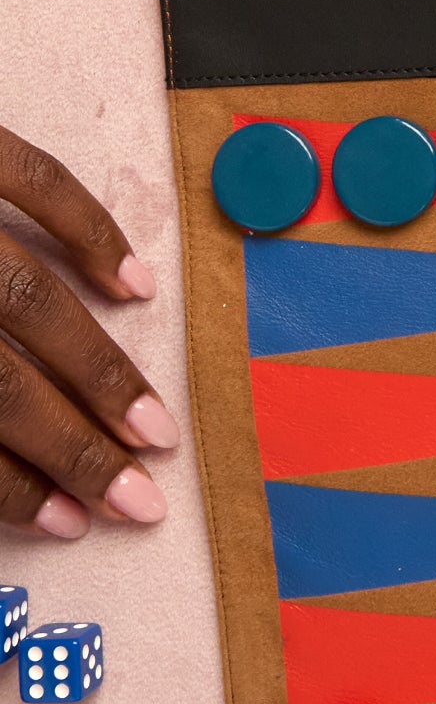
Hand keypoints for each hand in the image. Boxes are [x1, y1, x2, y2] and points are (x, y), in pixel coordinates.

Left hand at [0, 128, 176, 539]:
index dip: (9, 485)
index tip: (69, 524)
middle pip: (1, 379)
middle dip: (75, 447)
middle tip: (137, 499)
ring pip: (29, 296)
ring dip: (99, 368)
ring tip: (153, 425)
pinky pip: (34, 178)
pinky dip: (92, 230)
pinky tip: (137, 286)